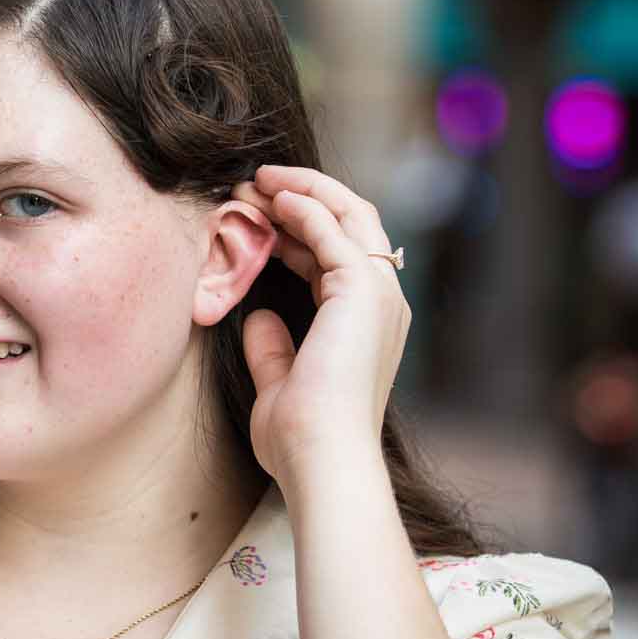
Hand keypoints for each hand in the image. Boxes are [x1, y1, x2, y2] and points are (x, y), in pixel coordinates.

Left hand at [234, 163, 411, 487]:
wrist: (321, 458)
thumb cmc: (300, 439)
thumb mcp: (278, 386)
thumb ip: (272, 351)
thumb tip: (258, 316)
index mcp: (367, 327)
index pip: (338, 258)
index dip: (296, 231)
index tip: (253, 218)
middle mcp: (384, 304)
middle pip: (352, 225)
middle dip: (302, 198)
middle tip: (253, 185)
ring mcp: (380, 294)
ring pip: (350, 215)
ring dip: (302, 191)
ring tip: (257, 180)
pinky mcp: (363, 290)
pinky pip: (336, 230)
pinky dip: (305, 206)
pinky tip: (272, 197)